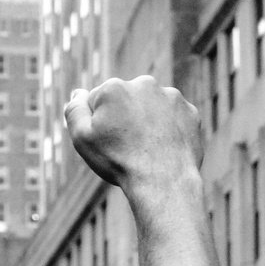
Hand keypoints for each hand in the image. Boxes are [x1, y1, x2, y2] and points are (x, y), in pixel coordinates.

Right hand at [63, 75, 201, 192]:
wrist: (163, 181)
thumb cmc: (119, 161)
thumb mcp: (82, 138)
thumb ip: (74, 110)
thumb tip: (78, 93)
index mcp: (114, 87)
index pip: (98, 101)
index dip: (98, 124)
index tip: (107, 142)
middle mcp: (144, 84)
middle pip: (126, 101)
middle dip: (124, 118)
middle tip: (126, 146)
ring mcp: (171, 97)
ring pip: (151, 108)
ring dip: (147, 122)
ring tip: (146, 149)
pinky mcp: (190, 112)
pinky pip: (173, 118)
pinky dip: (168, 129)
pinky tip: (163, 148)